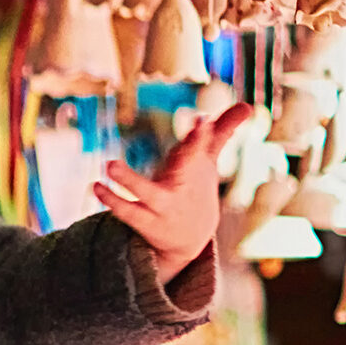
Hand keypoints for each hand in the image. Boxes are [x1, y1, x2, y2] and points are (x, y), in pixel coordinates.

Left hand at [95, 103, 248, 278]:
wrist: (191, 240)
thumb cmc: (196, 189)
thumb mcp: (207, 161)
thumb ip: (221, 131)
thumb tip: (249, 105)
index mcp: (195, 169)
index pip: (201, 149)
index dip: (201, 136)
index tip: (202, 121)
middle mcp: (182, 186)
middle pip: (185, 167)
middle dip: (189, 150)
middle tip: (187, 133)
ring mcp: (164, 206)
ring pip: (148, 194)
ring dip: (129, 181)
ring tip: (109, 166)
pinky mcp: (147, 222)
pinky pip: (128, 213)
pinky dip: (113, 201)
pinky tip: (96, 187)